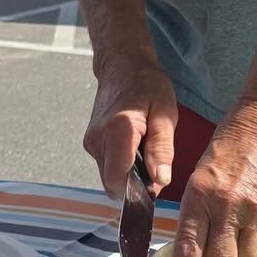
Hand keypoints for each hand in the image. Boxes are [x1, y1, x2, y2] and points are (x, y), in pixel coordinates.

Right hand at [84, 55, 177, 200]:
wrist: (123, 65)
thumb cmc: (147, 85)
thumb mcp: (165, 114)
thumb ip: (162, 149)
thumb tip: (160, 180)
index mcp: (118, 131)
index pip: (119, 180)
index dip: (138, 191)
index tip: (155, 184)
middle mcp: (98, 138)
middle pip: (113, 182)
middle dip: (135, 184)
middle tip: (154, 164)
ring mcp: (91, 141)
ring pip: (109, 176)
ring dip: (128, 174)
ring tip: (145, 150)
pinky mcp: (90, 142)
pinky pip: (106, 166)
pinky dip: (121, 165)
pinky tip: (134, 147)